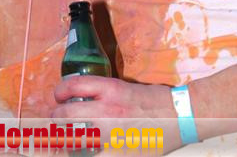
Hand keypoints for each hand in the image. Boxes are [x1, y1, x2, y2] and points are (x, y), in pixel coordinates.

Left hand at [52, 76, 181, 153]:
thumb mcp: (125, 87)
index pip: (72, 86)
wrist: (180, 115)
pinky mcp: (119, 153)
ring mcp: (112, 134)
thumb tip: (80, 100)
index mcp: (110, 89)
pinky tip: (88, 150)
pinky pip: (92, 156)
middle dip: (57, 117)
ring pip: (74, 138)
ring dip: (66, 138)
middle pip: (66, 113)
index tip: (58, 97)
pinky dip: (86, 152)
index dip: (60, 92)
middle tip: (57, 120)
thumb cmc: (154, 100)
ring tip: (66, 138)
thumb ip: (103, 93)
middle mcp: (107, 110)